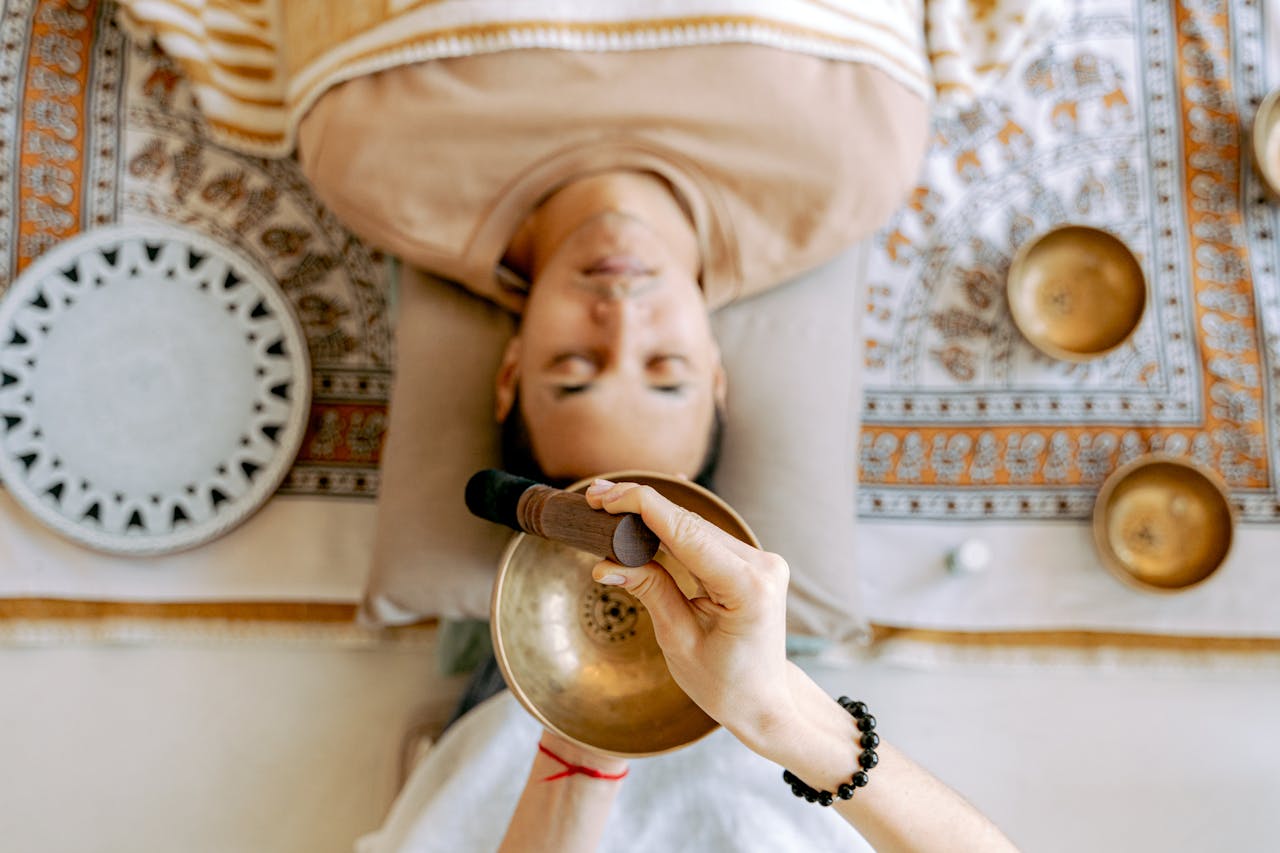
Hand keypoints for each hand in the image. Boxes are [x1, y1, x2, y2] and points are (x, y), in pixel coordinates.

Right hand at [583, 479, 798, 753]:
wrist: (765, 701)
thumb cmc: (726, 684)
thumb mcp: (679, 642)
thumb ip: (650, 592)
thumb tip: (607, 564)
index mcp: (747, 588)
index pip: (687, 534)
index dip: (644, 507)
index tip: (606, 496)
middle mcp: (761, 566)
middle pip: (690, 524)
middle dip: (641, 507)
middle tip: (595, 497)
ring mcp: (761, 562)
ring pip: (696, 527)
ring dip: (653, 515)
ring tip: (609, 505)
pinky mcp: (752, 563)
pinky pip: (706, 539)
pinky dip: (670, 530)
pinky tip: (641, 516)